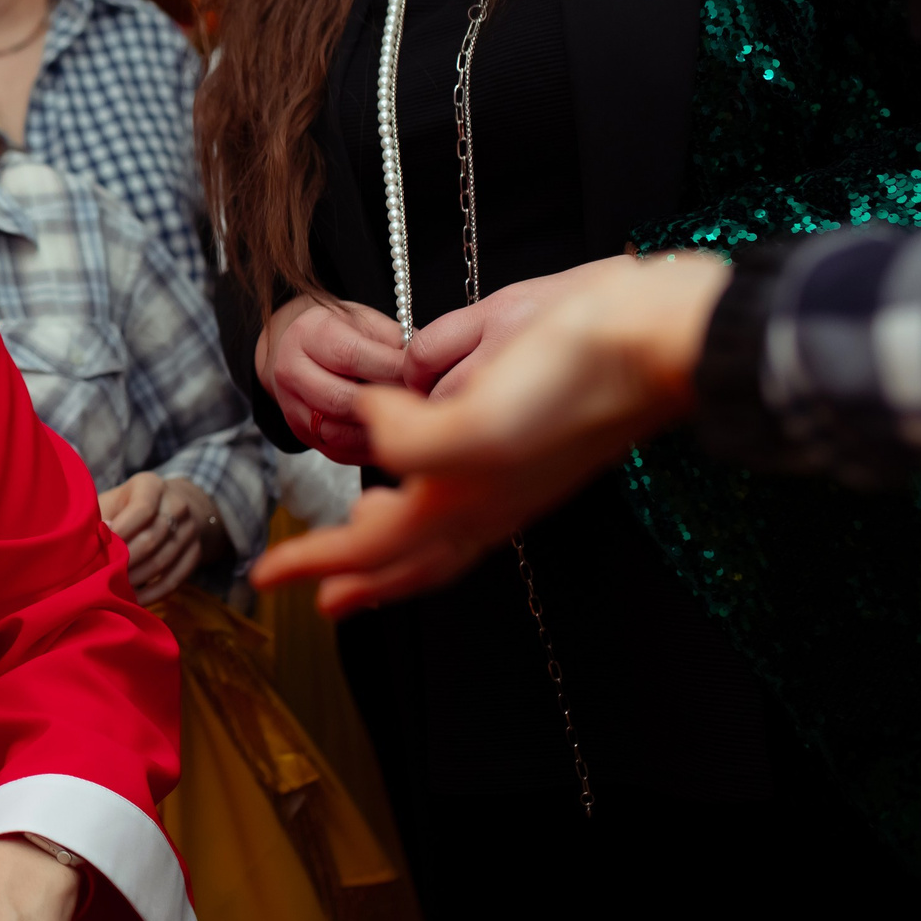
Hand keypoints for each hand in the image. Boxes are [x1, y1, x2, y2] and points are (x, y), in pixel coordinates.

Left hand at [98, 473, 226, 601]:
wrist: (166, 507)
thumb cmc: (125, 508)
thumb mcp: (112, 501)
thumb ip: (100, 517)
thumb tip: (90, 540)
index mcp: (152, 486)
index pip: (143, 508)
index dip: (123, 530)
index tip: (104, 545)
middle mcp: (176, 504)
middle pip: (154, 537)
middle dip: (128, 559)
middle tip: (106, 574)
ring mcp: (190, 530)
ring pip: (165, 560)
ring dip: (138, 578)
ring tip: (116, 588)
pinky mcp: (195, 553)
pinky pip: (176, 578)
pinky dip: (154, 593)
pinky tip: (135, 600)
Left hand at [252, 253, 727, 612]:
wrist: (654, 337)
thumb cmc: (576, 383)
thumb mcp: (480, 421)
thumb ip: (413, 440)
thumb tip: (371, 422)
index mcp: (464, 503)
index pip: (370, 550)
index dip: (314, 562)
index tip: (265, 576)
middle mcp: (482, 495)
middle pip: (405, 556)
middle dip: (351, 573)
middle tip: (302, 583)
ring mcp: (504, 463)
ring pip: (435, 522)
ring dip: (389, 539)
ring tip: (356, 539)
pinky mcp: (517, 419)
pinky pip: (457, 469)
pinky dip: (423, 480)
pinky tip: (416, 466)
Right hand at [254, 295, 406, 463]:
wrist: (301, 349)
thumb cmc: (342, 333)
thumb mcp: (367, 322)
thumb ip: (394, 341)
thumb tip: (424, 369)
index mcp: (309, 334)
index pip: (350, 356)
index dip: (390, 369)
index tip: (420, 376)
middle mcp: (291, 369)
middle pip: (340, 399)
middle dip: (386, 404)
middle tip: (418, 404)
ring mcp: (291, 404)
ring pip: (337, 431)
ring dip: (377, 432)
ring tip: (406, 423)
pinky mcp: (300, 431)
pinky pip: (337, 450)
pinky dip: (367, 449)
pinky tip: (390, 437)